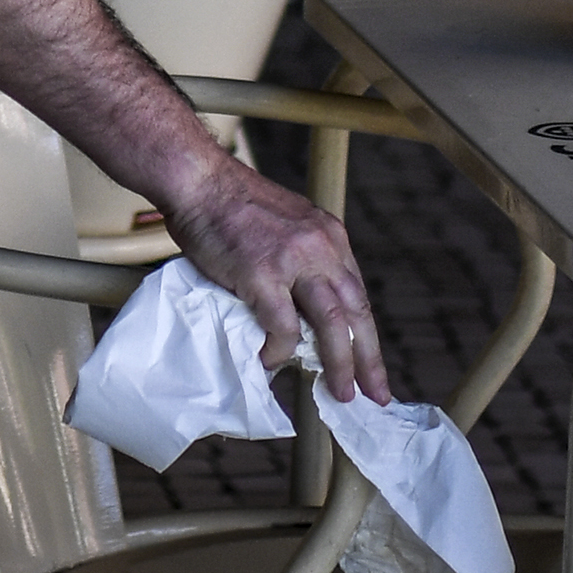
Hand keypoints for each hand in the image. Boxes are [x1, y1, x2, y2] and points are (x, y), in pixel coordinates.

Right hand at [165, 159, 391, 403]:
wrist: (196, 178)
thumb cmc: (229, 203)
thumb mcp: (285, 224)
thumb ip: (301, 260)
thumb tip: (301, 308)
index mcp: (329, 235)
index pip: (357, 293)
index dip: (365, 332)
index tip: (369, 362)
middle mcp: (321, 246)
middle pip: (357, 311)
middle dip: (369, 358)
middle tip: (375, 393)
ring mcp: (294, 260)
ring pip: (332, 323)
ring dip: (339, 364)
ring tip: (341, 393)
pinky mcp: (263, 274)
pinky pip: (283, 326)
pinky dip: (280, 349)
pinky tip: (272, 360)